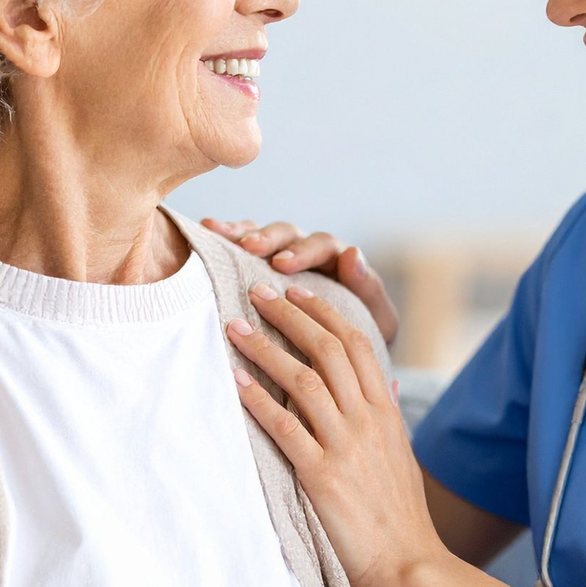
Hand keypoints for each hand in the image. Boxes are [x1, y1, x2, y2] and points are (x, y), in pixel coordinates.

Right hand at [203, 218, 399, 343]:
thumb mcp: (376, 318)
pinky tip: (209, 228)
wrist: (346, 358)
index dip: (302, 253)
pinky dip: (228, 235)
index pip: (322, 246)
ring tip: (220, 233)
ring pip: (264, 235)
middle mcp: (309, 252)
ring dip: (243, 233)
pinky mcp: (261, 266)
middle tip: (251, 249)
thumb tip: (354, 253)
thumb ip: (368, 288)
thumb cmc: (361, 337)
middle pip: (289, 234)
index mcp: (339, 260)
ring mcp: (283, 256)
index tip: (282, 265)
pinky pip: (244, 246)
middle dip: (269, 240)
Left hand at [227, 282, 445, 586]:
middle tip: (257, 293)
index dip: (323, 311)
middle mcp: (367, 420)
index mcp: (385, 411)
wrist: (409, 562)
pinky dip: (259, 400)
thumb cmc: (400, 513)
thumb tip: (385, 383)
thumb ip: (389, 415)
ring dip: (266, 348)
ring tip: (235, 327)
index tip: (296, 291)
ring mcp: (346, 446)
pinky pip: (285, 428)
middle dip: (289, 315)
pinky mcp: (323, 476)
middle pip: (327, 349)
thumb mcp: (402, 454)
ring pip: (304, 380)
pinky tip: (236, 381)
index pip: (356, 343)